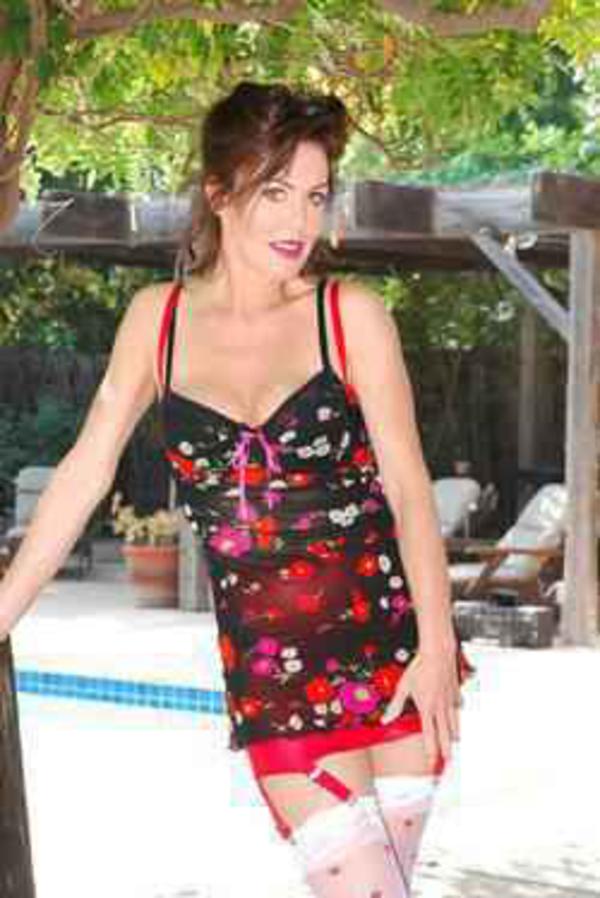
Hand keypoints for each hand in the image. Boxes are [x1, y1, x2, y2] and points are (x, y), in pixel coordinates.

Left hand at [380, 645, 461, 764]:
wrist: (438, 652)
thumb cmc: (421, 667)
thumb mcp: (403, 686)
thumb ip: (395, 705)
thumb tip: (386, 719)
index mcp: (427, 709)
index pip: (430, 736)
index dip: (431, 752)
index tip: (431, 763)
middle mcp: (441, 708)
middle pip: (446, 735)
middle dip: (447, 751)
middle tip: (447, 762)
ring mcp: (451, 701)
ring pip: (455, 724)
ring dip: (454, 736)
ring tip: (453, 744)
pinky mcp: (456, 693)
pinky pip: (459, 708)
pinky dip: (457, 714)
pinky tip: (457, 715)